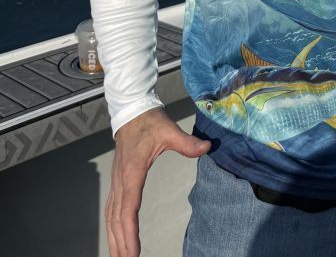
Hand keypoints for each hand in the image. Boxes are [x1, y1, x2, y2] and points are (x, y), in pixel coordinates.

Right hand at [106, 106, 209, 256]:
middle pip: (117, 219)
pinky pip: (112, 209)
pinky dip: (113, 227)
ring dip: (114, 239)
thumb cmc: (149, 122)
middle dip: (120, 243)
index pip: (129, 208)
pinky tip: (116, 238)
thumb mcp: (169, 131)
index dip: (130, 231)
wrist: (132, 111)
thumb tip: (206, 147)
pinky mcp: (118, 182)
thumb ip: (187, 142)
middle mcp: (121, 181)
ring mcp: (118, 182)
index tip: (133, 251)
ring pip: (111, 217)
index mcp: (133, 172)